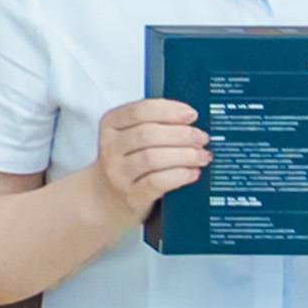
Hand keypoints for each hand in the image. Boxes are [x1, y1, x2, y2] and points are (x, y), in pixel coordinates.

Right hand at [86, 97, 211, 231]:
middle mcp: (110, 148)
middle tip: (201, 138)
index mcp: (110, 125)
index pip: (138, 111)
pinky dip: (179, 175)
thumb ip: (153, 123)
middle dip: (181, 134)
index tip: (191, 114)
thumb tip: (190, 120)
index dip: (168, 111)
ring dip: (184, 155)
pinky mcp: (130, 195)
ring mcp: (118, 173)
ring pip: (152, 158)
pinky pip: (157, 182)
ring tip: (202, 156)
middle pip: (147, 134)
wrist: (105, 196)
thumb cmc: (126, 161)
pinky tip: (192, 173)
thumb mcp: (129, 136)